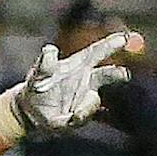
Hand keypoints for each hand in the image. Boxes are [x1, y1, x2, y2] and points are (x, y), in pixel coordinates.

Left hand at [0, 33, 135, 144]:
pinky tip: (73, 116)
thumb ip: (45, 62)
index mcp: (79, 66)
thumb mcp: (39, 74)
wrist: (32, 111)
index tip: (124, 39)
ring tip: (72, 111)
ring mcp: (87, 98)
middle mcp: (88, 81)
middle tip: (124, 74)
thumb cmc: (37, 87)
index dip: (110, 44)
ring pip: (93, 100)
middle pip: (106, 74)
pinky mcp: (82, 115)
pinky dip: (80, 116)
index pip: (97, 52)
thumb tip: (50, 49)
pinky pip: (84, 116)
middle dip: (116, 74)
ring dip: (85, 105)